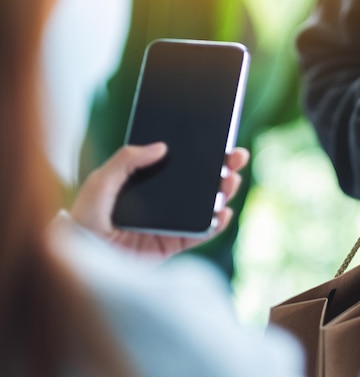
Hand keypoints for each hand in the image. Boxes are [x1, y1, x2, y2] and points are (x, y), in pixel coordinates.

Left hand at [70, 143, 249, 259]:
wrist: (84, 258)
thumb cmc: (86, 218)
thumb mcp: (101, 181)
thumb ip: (126, 160)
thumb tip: (162, 146)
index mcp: (149, 181)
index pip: (182, 162)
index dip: (203, 151)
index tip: (221, 138)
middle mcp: (164, 200)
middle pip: (201, 181)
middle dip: (223, 168)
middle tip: (237, 156)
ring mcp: (172, 222)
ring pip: (207, 204)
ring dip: (224, 192)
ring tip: (230, 181)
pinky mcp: (174, 244)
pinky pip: (202, 233)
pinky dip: (216, 224)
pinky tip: (222, 212)